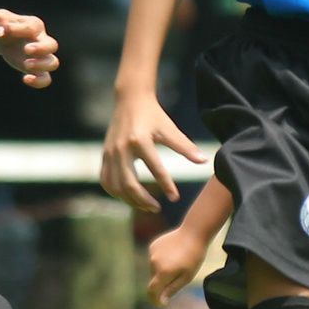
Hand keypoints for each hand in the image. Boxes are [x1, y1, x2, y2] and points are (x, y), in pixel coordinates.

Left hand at [0, 9, 59, 88]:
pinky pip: (45, 79)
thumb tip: (1, 31)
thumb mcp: (1, 20)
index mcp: (35, 25)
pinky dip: (39, 82)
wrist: (7, 38)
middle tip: (27, 50)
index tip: (0, 32)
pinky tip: (26, 79)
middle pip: (52, 45)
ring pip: (53, 63)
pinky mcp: (37, 70)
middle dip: (41, 48)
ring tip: (26, 64)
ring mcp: (42, 57)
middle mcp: (42, 41)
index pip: (31, 28)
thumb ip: (2, 22)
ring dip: (41, 65)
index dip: (16, 30)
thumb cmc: (6, 26)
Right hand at [101, 90, 203, 212]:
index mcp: (140, 141)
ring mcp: (110, 153)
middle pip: (129, 184)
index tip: (175, 198)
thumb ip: (185, 146)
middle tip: (157, 208)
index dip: (166, 185)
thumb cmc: (154, 115)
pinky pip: (106, 181)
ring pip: (116, 186)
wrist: (130, 100)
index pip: (155, 168)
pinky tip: (129, 198)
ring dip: (130, 200)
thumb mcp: (170, 129)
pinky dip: (116, 193)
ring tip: (146, 205)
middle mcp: (122, 148)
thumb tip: (204, 161)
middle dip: (143, 200)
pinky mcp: (104, 155)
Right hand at [146, 224, 208, 305]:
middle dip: (164, 282)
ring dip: (163, 270)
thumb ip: (172, 290)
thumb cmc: (193, 257)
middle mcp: (154, 263)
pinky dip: (162, 260)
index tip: (162, 304)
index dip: (155, 300)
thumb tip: (161, 302)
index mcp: (163, 272)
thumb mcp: (186, 277)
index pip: (152, 292)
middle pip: (155, 280)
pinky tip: (173, 253)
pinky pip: (155, 259)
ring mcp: (152, 253)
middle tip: (180, 274)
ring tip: (178, 261)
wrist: (193, 233)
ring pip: (155, 269)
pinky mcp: (153, 246)